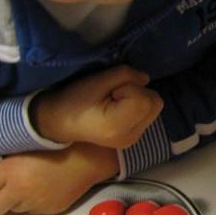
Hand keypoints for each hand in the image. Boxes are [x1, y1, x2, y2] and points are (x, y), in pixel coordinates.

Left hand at [0, 143, 118, 214]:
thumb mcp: (22, 147)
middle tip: (3, 190)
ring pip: (10, 212)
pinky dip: (32, 204)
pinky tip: (43, 190)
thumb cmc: (55, 144)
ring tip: (27, 186)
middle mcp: (20, 191)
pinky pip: (31, 212)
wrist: (89, 155)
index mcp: (10, 172)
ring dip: (14, 202)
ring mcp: (35, 204)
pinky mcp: (50, 211)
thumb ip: (2, 163)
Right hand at [31, 65, 162, 147]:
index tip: (111, 92)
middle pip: (155, 103)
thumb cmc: (75, 99)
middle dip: (138, 92)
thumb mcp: (97, 80)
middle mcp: (131, 137)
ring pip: (154, 107)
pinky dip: (138, 106)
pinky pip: (148, 114)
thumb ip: (126, 75)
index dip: (130, 88)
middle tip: (114, 94)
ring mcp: (134, 139)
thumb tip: (146, 79)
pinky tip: (119, 109)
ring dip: (139, 98)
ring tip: (116, 101)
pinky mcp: (134, 137)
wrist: (59, 121)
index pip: (146, 99)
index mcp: (119, 126)